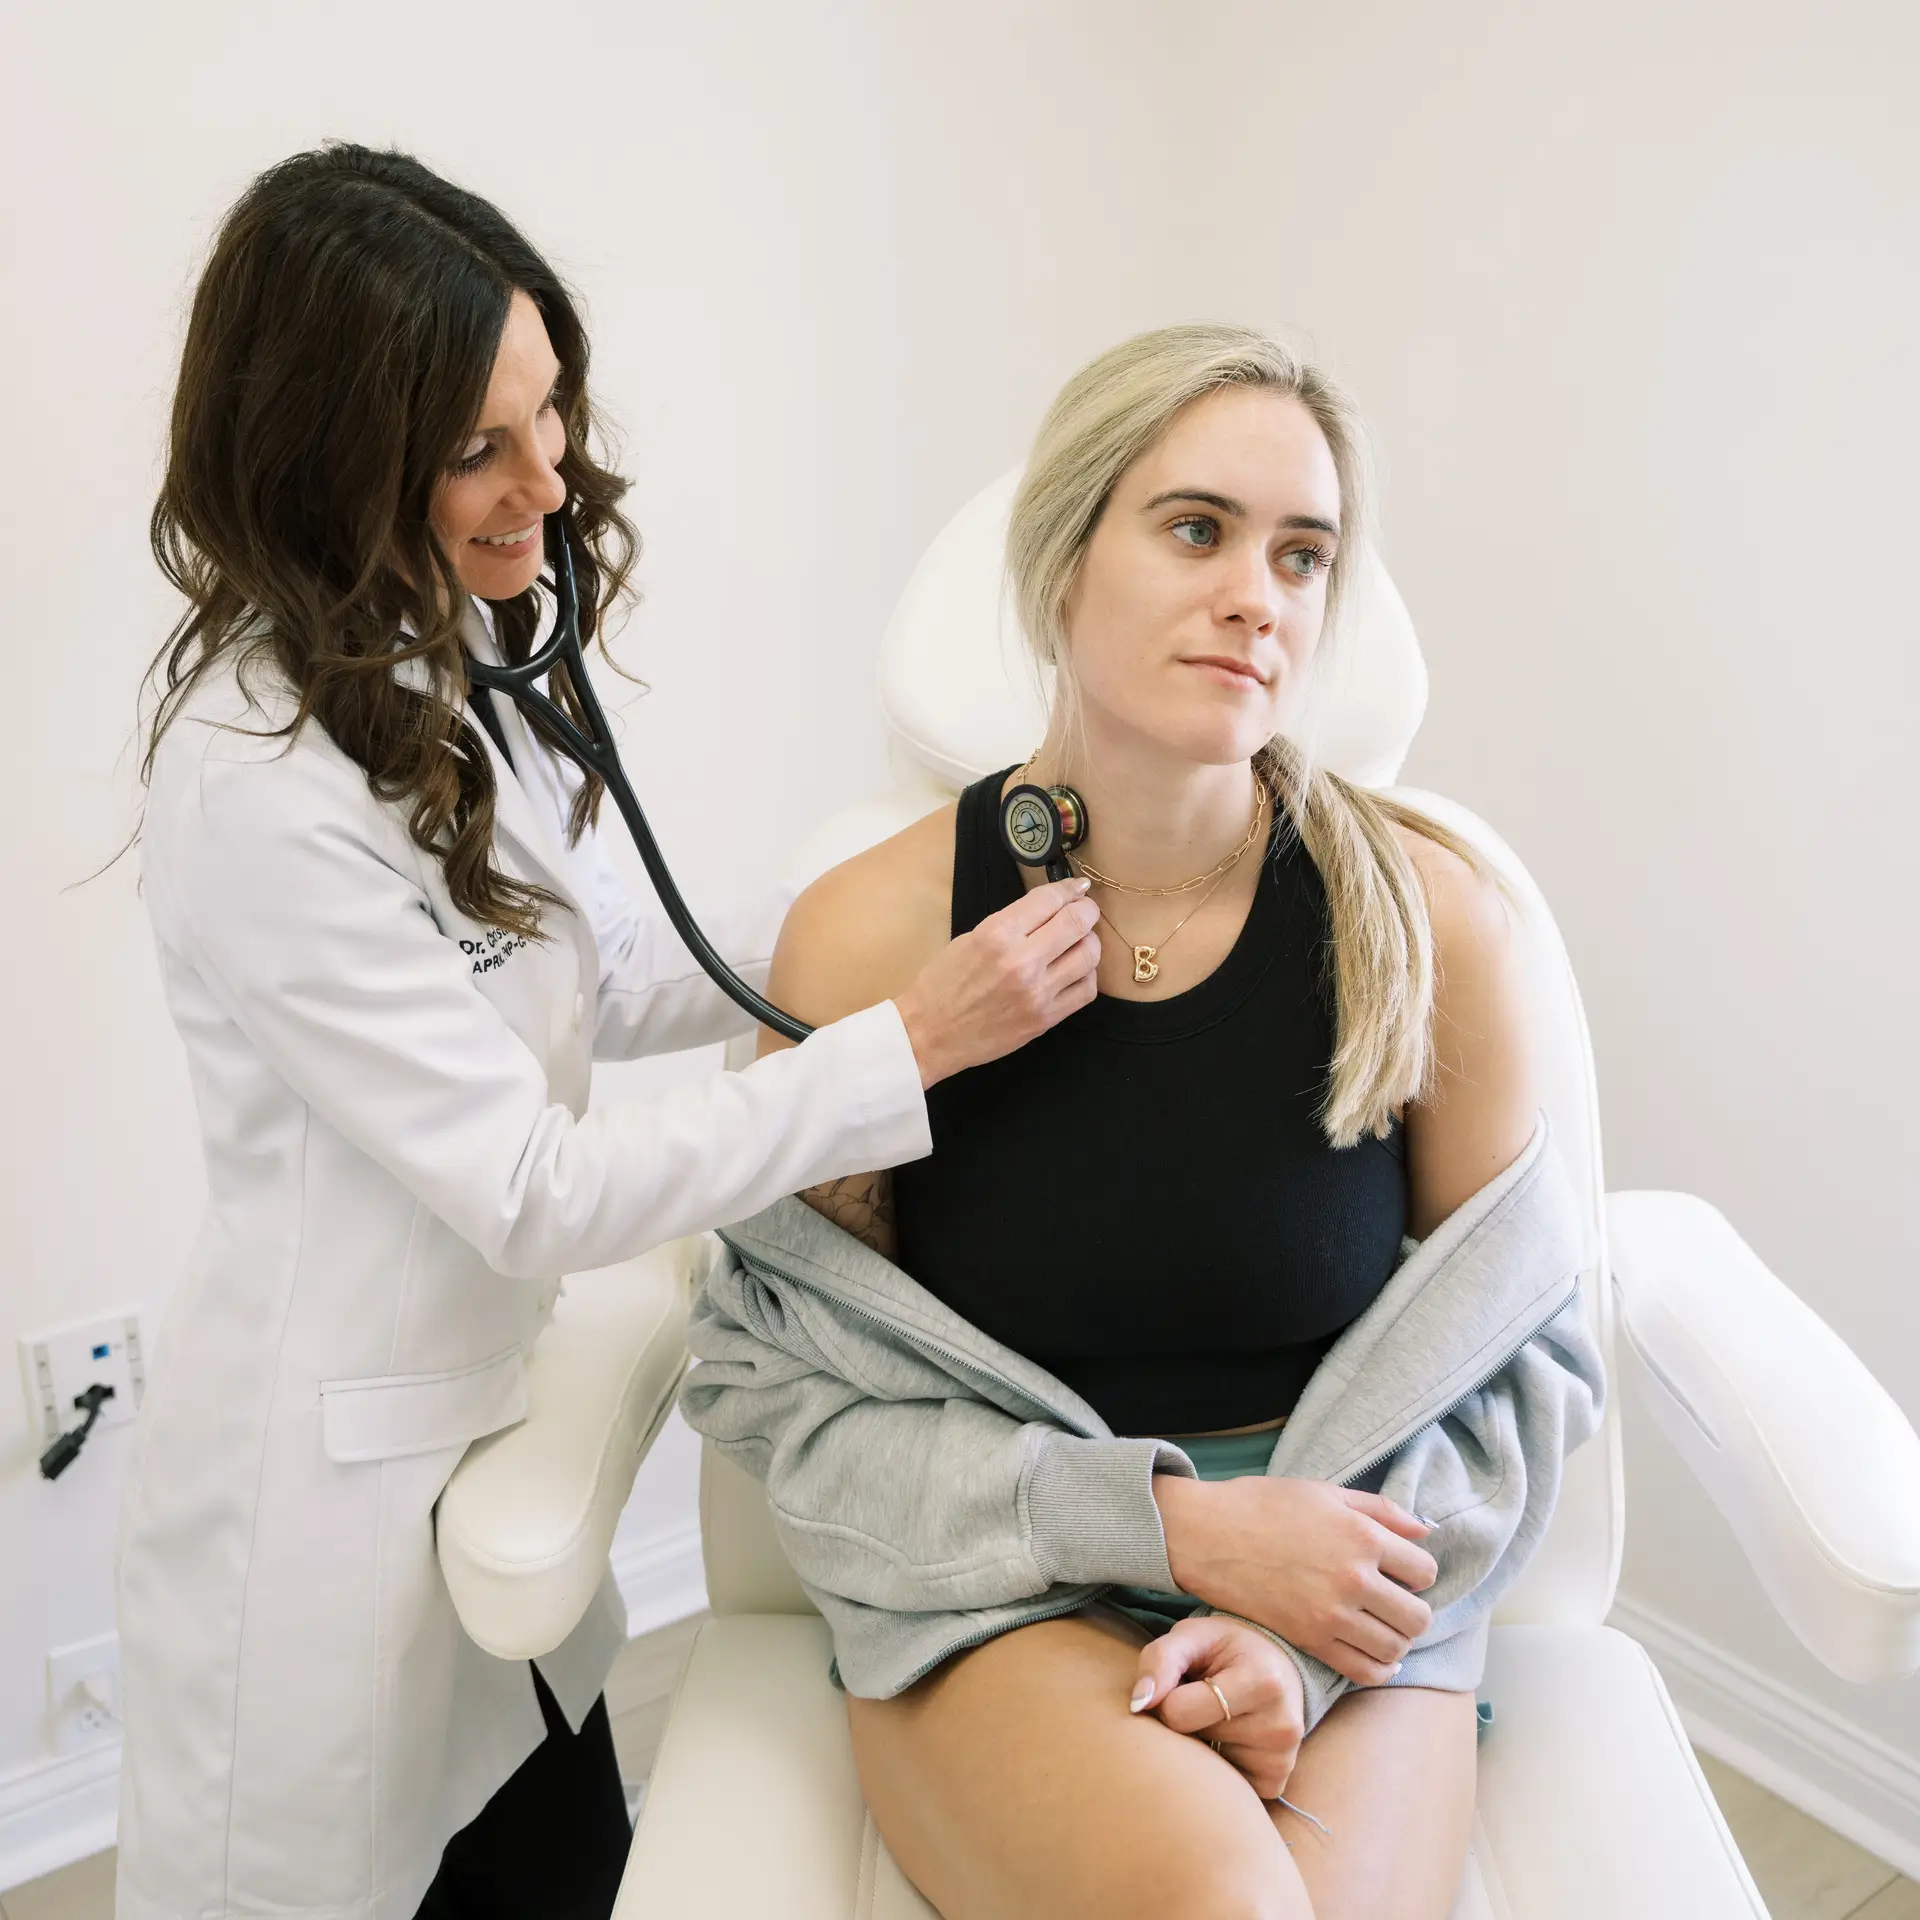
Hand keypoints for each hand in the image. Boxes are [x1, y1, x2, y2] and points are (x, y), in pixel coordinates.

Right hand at [893, 878, 1099, 1087]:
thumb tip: (1049, 909)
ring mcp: (1037, 992)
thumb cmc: (942, 985)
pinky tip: (1075, 971)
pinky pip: (1086, 990)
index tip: (1077, 888)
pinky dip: (1087, 974)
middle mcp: (1021, 961)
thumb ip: (1011, 923)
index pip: (1049, 900)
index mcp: (997, 934)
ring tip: (1079, 942)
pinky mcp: (1046, 1018)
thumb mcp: (970, 939)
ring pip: (1089, 955)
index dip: (1069, 889)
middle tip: (1085, 910)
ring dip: (1089, 942)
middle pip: (1077, 923)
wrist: (930, 1034)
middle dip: (1086, 910)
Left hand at [1129, 1615, 1305, 1800]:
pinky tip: (1229, 1739)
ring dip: (1200, 1743)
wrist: (1275, 1665)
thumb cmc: (1226, 1648)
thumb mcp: (1192, 1636)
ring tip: (1219, 1715)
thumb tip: (1138, 1704)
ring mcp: (1280, 1759)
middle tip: (1202, 1698)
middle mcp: (1279, 1726)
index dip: (1167, 1698)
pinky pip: (1221, 1785)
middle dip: (1184, 1722)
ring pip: (1203, 1766)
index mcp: (1262, 1682)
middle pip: (1190, 1742)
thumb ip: (1160, 1660)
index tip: (1182, 1684)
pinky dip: (1215, 1765)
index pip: (1178, 1712)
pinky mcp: (1274, 1782)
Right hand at [1153, 1474, 1436, 1685]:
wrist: (1208, 1535)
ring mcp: (1332, 1614)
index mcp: (1362, 1536)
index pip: (1424, 1570)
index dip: (1416, 1571)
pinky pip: (1364, 1671)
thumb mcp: (1326, 1492)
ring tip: (1380, 1626)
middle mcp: (1354, 1578)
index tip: (1400, 1570)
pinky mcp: (1310, 1640)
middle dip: (1413, 1610)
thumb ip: (1380, 1510)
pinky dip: (1378, 1668)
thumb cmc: (1264, 1505)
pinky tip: (1372, 1653)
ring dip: (1396, 1639)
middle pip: (1418, 1617)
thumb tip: (1426, 1531)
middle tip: (1394, 1602)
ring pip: (1396, 1648)